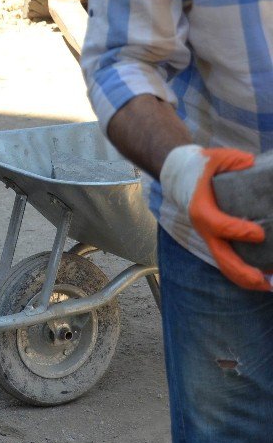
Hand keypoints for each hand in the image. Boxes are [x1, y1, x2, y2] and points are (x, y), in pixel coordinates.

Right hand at [161, 145, 268, 289]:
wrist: (178, 175)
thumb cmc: (198, 167)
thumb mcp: (214, 158)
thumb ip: (232, 160)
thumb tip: (250, 164)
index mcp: (201, 210)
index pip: (220, 226)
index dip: (239, 232)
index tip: (260, 233)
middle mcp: (204, 229)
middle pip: (222, 257)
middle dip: (244, 272)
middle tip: (266, 280)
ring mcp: (209, 237)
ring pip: (225, 264)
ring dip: (246, 278)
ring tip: (269, 285)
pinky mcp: (216, 240)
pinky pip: (228, 260)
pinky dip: (244, 272)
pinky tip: (263, 277)